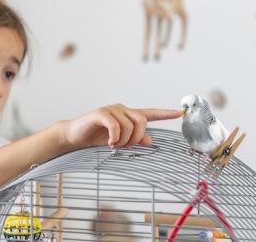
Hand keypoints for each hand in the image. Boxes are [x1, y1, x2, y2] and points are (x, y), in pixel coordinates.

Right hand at [63, 104, 182, 148]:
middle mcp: (121, 109)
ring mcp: (111, 109)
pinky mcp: (101, 113)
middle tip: (125, 146)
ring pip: (129, 125)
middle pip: (142, 121)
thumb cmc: (97, 136)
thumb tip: (150, 141)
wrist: (75, 136)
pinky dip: (115, 137)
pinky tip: (109, 143)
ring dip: (123, 140)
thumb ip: (134, 139)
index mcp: (127, 115)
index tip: (180, 112)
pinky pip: (116, 125)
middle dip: (137, 137)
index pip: (150, 113)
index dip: (165, 113)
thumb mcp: (118, 140)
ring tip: (114, 145)